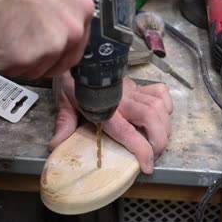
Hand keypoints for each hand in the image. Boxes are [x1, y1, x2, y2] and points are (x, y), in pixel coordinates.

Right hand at [0, 0, 93, 77]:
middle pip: (55, 65)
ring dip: (12, 61)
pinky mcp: (22, 58)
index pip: (75, 48)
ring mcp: (49, 47)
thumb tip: (58, 29)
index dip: (55, 52)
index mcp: (81, 11)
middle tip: (16, 46)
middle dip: (35, 61)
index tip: (42, 51)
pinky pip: (4, 70)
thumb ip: (61, 12)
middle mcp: (72, 32)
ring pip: (30, 70)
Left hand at [50, 73, 173, 173]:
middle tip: (156, 152)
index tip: (148, 166)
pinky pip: (160, 91)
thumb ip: (64, 124)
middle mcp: (124, 99)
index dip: (142, 150)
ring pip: (159, 106)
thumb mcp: (64, 102)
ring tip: (160, 139)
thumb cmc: (73, 80)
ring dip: (165, 125)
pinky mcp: (138, 84)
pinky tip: (162, 115)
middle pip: (152, 117)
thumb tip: (55, 146)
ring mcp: (133, 90)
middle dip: (160, 139)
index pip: (127, 132)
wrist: (81, 55)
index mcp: (105, 108)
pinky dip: (166, 104)